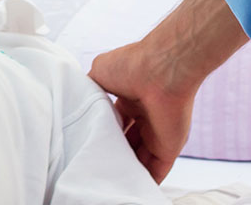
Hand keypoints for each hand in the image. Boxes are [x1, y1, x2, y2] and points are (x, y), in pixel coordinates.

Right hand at [90, 40, 199, 182]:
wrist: (160, 71)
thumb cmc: (132, 65)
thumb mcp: (100, 70)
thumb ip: (91, 86)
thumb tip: (82, 96)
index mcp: (130, 98)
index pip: (116, 122)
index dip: (104, 131)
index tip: (90, 141)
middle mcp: (145, 116)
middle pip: (127, 142)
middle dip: (114, 151)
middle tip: (97, 161)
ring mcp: (158, 133)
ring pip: (140, 158)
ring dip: (126, 167)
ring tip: (107, 177)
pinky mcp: (168, 148)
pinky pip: (156, 170)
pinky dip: (144, 180)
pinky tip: (129, 186)